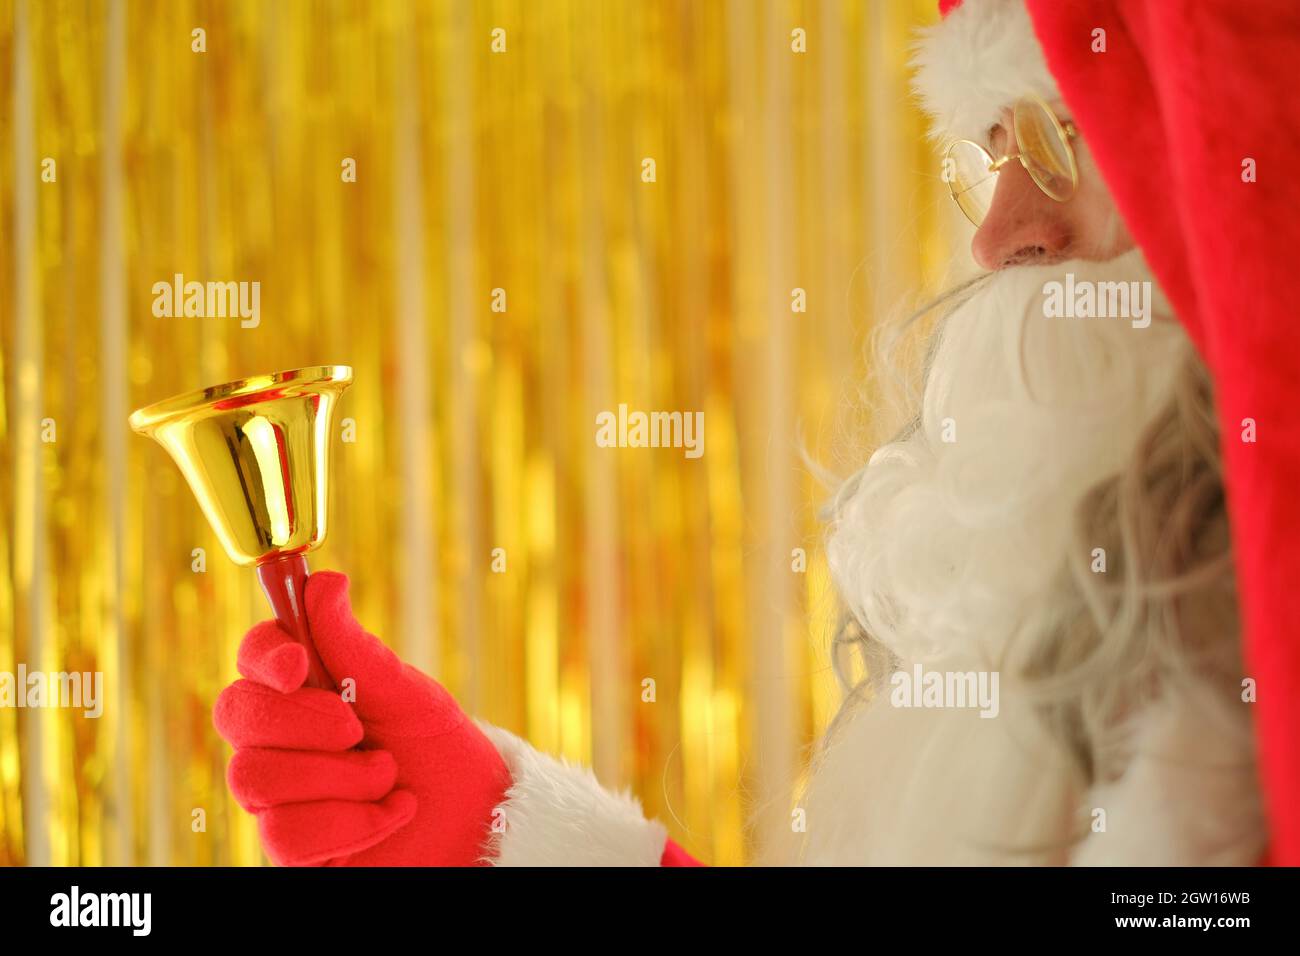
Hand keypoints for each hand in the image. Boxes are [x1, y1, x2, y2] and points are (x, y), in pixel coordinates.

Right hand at [213, 571, 511, 865]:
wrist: (474, 818)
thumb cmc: (436, 747)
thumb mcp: (402, 691)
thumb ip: (354, 646)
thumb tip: (323, 581)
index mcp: (302, 690)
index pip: (252, 658)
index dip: (264, 654)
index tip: (298, 662)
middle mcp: (279, 740)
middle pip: (235, 714)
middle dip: (302, 720)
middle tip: (357, 728)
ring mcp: (279, 795)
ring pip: (255, 778)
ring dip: (338, 776)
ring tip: (388, 775)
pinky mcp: (292, 847)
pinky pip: (284, 835)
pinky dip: (352, 823)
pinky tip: (391, 813)